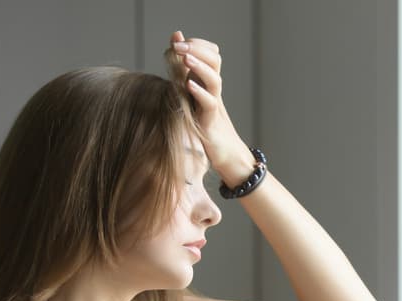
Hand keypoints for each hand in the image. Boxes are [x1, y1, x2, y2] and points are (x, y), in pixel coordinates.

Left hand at [167, 31, 253, 184]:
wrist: (229, 159)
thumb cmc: (208, 132)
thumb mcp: (193, 104)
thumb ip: (184, 83)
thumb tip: (171, 63)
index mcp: (209, 86)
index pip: (211, 54)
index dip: (198, 43)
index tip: (178, 39)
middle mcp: (214, 93)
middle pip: (214, 61)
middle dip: (196, 48)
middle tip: (177, 44)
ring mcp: (215, 107)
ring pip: (214, 79)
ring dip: (198, 66)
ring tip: (184, 56)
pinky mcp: (211, 124)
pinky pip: (209, 105)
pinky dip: (200, 93)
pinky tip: (188, 85)